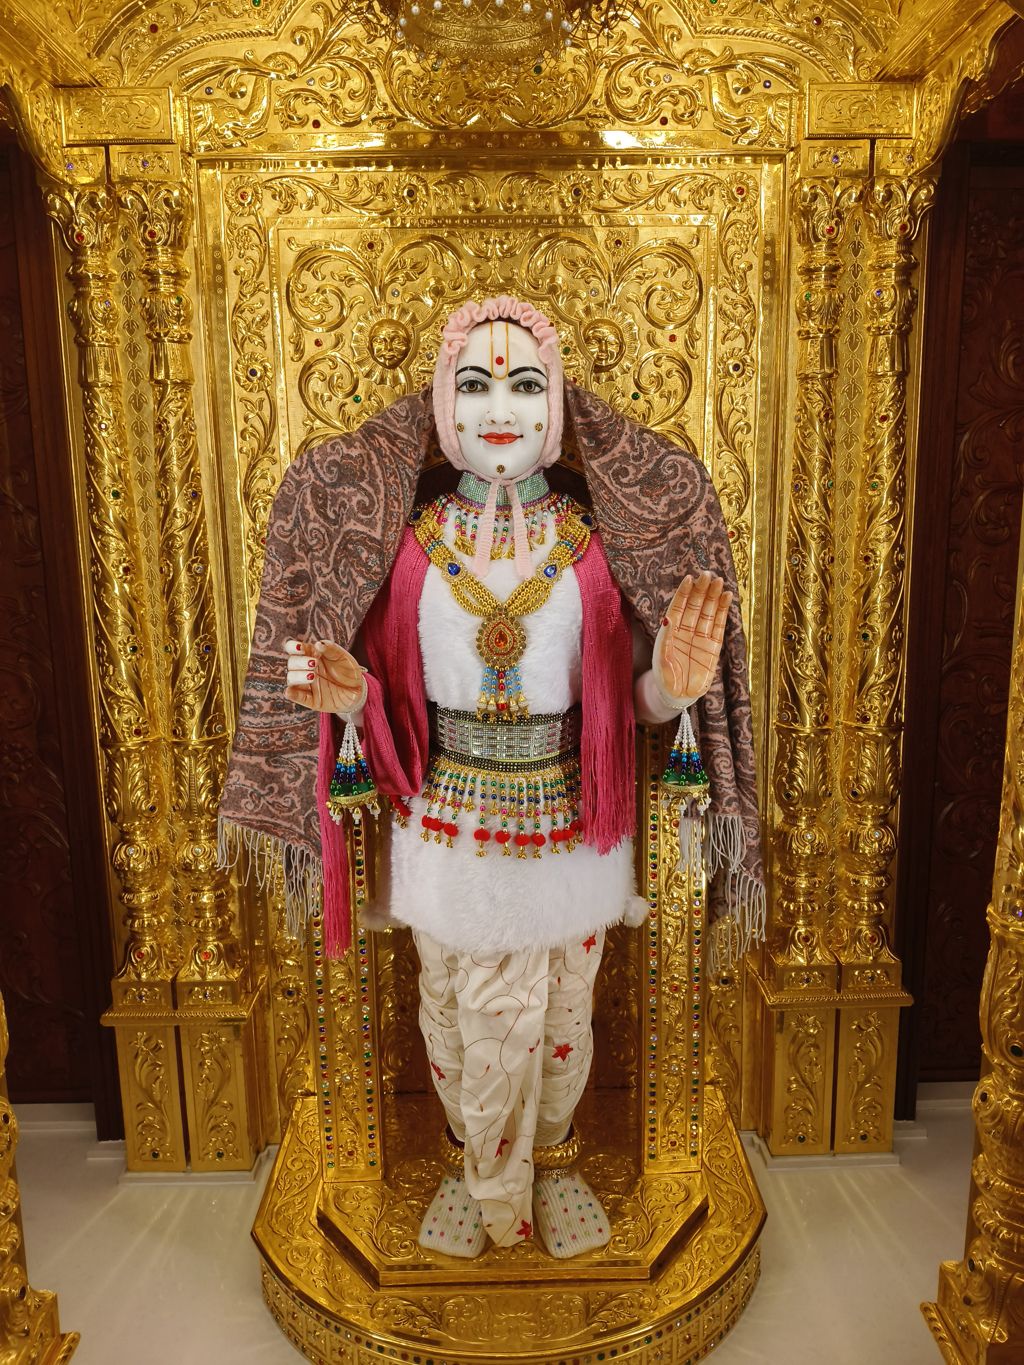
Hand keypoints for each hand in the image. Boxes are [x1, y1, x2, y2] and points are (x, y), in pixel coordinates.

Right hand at [284, 638, 366, 713]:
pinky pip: (297, 696)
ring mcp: (307, 684)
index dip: (292, 647)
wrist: (358, 690)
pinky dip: (292, 694)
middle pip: (292, 663)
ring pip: (292, 679)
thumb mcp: (343, 657)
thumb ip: (331, 649)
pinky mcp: (310, 699)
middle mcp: (306, 669)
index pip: (294, 649)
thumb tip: (317, 644)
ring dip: (298, 676)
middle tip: (314, 663)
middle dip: (300, 662)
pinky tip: (290, 691)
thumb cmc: (349, 671)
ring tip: (313, 676)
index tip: (300, 648)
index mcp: (311, 655)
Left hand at [653, 571, 731, 703]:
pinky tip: (727, 597)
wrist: (677, 696)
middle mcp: (686, 630)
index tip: (689, 578)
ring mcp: (701, 637)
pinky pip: (719, 625)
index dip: (684, 593)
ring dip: (713, 596)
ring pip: (708, 612)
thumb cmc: (664, 678)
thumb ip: (665, 638)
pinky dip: (723, 611)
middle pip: (695, 605)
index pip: (679, 607)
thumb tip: (667, 617)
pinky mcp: (713, 646)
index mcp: (671, 631)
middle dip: (701, 590)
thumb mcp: (661, 658)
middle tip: (708, 574)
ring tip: (719, 581)